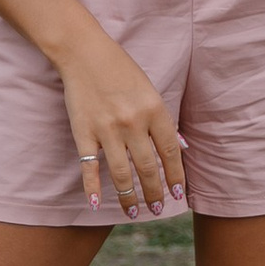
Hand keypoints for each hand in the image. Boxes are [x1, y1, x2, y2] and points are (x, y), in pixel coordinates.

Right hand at [54, 32, 187, 218]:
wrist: (84, 52)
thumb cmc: (120, 70)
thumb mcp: (150, 90)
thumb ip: (163, 120)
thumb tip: (181, 147)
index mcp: (154, 109)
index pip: (170, 153)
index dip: (175, 177)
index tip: (178, 195)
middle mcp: (133, 122)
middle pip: (148, 168)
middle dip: (155, 193)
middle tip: (158, 209)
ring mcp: (107, 129)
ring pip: (122, 174)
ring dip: (130, 198)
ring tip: (135, 213)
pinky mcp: (83, 132)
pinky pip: (89, 166)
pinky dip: (92, 188)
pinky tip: (97, 204)